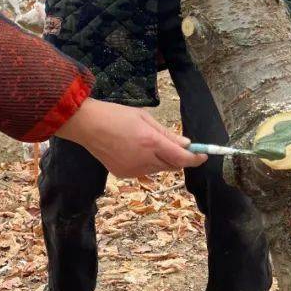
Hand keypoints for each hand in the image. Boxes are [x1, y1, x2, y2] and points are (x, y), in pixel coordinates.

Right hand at [55, 98, 206, 177]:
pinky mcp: (124, 175)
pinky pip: (144, 171)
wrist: (87, 125)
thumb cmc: (115, 115)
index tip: (203, 155)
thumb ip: (166, 133)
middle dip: (178, 157)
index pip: (182, 158)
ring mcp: (134, 170)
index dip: (196, 158)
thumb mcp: (144, 117)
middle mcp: (144, 160)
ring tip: (146, 143)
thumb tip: (186, 144)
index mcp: (151, 142)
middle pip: (172, 165)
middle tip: (174, 145)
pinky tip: (133, 150)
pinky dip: (146, 163)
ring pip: (158, 169)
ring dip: (161, 160)